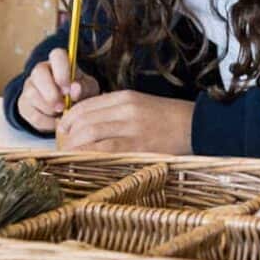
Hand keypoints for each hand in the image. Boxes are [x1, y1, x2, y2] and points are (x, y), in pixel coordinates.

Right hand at [17, 48, 100, 131]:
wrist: (68, 110)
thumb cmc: (80, 93)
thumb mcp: (88, 89)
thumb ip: (84, 88)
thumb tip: (75, 89)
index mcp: (59, 62)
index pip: (57, 55)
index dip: (62, 71)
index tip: (69, 89)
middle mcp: (41, 70)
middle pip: (39, 72)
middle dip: (51, 92)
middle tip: (63, 106)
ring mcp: (29, 86)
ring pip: (32, 94)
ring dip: (48, 108)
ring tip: (61, 113)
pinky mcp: (24, 104)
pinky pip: (31, 113)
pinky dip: (45, 121)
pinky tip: (56, 121)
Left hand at [56, 90, 194, 153]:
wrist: (197, 126)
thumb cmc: (167, 119)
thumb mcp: (139, 105)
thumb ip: (113, 111)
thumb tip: (82, 125)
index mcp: (125, 97)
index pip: (83, 106)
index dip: (67, 122)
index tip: (64, 133)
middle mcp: (126, 110)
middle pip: (81, 120)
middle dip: (65, 136)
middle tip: (62, 149)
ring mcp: (132, 127)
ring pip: (87, 134)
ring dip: (72, 147)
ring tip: (69, 157)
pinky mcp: (138, 146)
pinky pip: (102, 150)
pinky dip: (86, 155)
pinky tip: (82, 162)